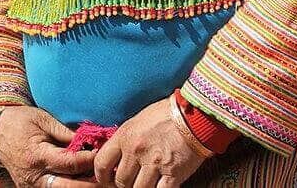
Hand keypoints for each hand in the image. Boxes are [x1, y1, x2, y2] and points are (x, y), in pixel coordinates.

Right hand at [0, 106, 96, 187]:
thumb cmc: (19, 121)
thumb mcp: (42, 119)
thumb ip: (65, 132)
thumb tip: (89, 140)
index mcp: (37, 156)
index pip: (70, 163)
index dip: (89, 159)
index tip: (102, 151)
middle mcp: (34, 176)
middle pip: (69, 187)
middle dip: (90, 183)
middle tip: (105, 174)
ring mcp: (31, 186)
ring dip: (80, 186)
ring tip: (95, 177)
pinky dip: (68, 185)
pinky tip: (80, 179)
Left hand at [93, 98, 209, 187]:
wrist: (194, 115)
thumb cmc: (166, 115)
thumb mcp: (137, 121)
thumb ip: (125, 140)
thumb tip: (116, 157)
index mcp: (125, 136)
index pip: (102, 163)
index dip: (102, 176)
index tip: (107, 179)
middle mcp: (137, 151)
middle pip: (121, 182)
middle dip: (124, 185)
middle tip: (131, 182)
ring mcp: (155, 163)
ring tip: (146, 183)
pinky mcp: (173, 173)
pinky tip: (160, 186)